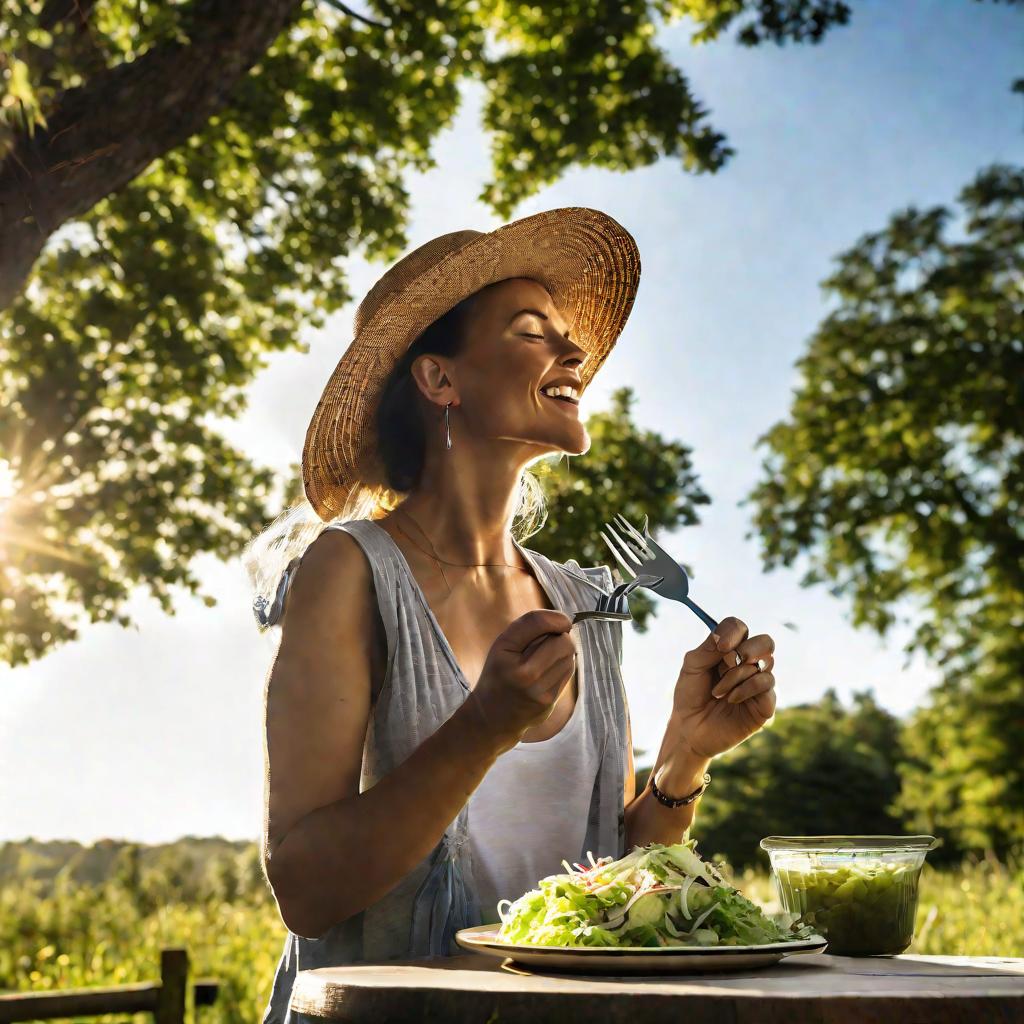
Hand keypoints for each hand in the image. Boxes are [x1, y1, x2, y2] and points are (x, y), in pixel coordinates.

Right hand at [466, 609, 576, 752]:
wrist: (492, 716)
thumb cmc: (500, 673)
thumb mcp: (503, 645)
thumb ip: (529, 628)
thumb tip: (565, 622)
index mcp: (504, 650)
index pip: (537, 622)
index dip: (557, 617)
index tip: (562, 621)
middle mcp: (522, 672)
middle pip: (562, 641)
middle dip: (561, 637)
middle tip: (549, 642)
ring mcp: (537, 690)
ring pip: (569, 656)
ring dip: (563, 652)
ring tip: (546, 657)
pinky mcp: (548, 702)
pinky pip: (568, 671)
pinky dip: (563, 665)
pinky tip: (548, 671)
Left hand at [671, 616, 775, 759]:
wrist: (689, 729)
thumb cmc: (690, 696)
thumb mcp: (692, 667)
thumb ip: (708, 648)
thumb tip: (725, 637)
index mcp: (730, 650)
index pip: (740, 628)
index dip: (733, 632)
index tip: (720, 647)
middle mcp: (748, 664)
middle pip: (765, 642)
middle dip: (747, 648)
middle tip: (728, 662)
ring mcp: (759, 683)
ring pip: (765, 663)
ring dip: (737, 675)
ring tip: (718, 692)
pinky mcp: (765, 703)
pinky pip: (767, 684)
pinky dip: (745, 689)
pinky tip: (730, 699)